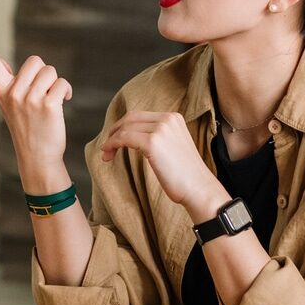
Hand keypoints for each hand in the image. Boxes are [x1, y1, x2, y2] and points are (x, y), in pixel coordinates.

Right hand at [0, 26, 72, 181]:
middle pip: (35, 61)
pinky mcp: (48, 105)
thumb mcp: (10, 105)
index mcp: (2, 91)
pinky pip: (62, 83)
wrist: (38, 157)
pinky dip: (67, 91)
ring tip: (52, 99)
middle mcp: (13, 94)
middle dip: (44, 73)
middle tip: (43, 91)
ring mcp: (30, 100)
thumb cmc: (27, 128)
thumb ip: (6, 82)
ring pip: (50, 71)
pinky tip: (63, 102)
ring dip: (56, 83)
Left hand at [99, 111, 225, 220]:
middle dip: (115, 130)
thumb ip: (160, 138)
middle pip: (131, 118)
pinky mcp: (153, 142)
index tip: (115, 140)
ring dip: (111, 140)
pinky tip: (108, 154)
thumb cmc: (186, 175)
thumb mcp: (174, 147)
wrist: (199, 188)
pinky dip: (113, 144)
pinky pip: (124, 138)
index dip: (124, 126)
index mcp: (174, 118)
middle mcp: (167, 119)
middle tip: (107, 146)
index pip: (140, 116)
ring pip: (125, 128)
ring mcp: (160, 129)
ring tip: (106, 154)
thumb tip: (137, 139)